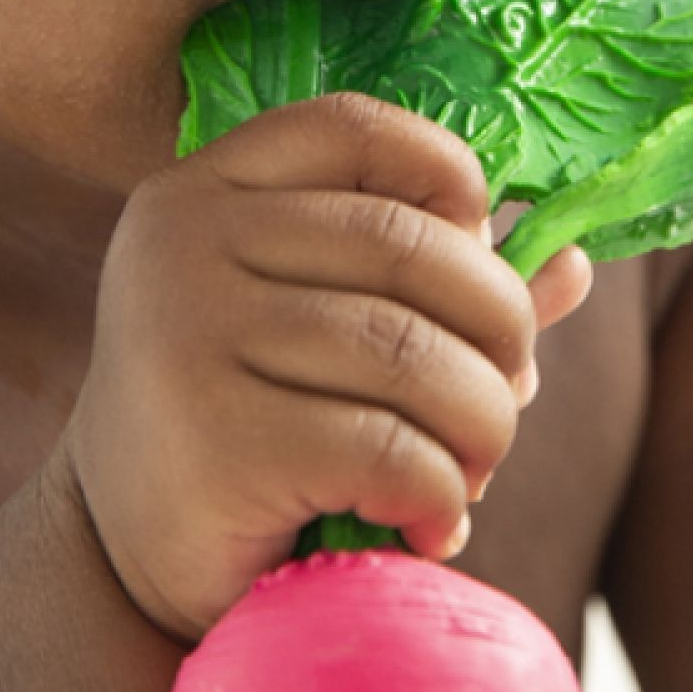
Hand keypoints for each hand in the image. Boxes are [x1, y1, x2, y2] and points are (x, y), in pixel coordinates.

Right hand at [60, 91, 592, 643]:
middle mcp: (186, 245)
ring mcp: (190, 336)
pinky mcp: (215, 441)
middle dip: (500, 334)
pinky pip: (391, 451)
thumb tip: (572, 263)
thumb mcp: (323, 331)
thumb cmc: (248, 426)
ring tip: (468, 472)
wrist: (119, 562)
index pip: (358, 129)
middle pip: (415, 249)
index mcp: (205, 190)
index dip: (450, 179)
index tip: (480, 256)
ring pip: (416, 355)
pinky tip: (424, 524)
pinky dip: (440, 495)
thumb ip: (432, 289)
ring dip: (482, 427)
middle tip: (499, 403)